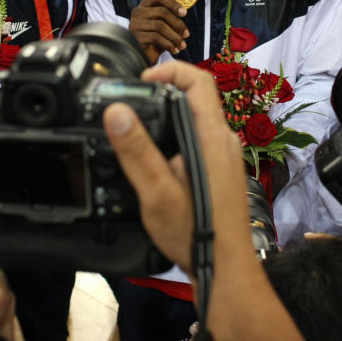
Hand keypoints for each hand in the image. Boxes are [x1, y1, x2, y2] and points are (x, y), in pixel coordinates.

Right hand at [103, 61, 249, 274]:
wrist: (225, 269)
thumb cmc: (196, 234)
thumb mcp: (157, 192)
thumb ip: (136, 151)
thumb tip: (116, 111)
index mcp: (212, 137)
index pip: (197, 81)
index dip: (168, 71)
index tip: (139, 82)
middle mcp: (224, 141)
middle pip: (195, 98)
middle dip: (160, 94)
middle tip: (130, 105)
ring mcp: (225, 157)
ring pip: (195, 121)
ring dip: (167, 117)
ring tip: (137, 130)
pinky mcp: (221, 171)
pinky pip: (198, 140)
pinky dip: (175, 138)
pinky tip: (156, 161)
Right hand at [128, 0, 189, 63]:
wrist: (143, 55)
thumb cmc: (155, 38)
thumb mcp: (164, 25)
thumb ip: (170, 16)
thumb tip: (183, 12)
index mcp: (145, 5)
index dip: (173, 3)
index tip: (184, 13)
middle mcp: (138, 12)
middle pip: (161, 12)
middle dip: (177, 24)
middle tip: (186, 34)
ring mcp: (135, 24)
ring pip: (160, 26)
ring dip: (175, 36)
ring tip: (182, 45)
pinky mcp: (135, 37)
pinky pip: (155, 38)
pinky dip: (168, 44)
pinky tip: (174, 50)